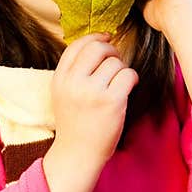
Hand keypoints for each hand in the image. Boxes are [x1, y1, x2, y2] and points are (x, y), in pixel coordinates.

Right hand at [49, 32, 138, 167]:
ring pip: (116, 62)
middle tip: (116, 62)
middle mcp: (73, 82)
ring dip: (122, 69)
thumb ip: (74, 71)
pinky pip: (128, 75)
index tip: (106, 38)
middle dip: (112, 50)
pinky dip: (132, 79)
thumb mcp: (63, 94)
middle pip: (98, 47)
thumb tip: (99, 42)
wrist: (77, 155)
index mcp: (59, 78)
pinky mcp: (111, 102)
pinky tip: (128, 88)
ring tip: (119, 84)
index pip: (77, 45)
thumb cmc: (75, 124)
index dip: (95, 37)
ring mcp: (92, 92)